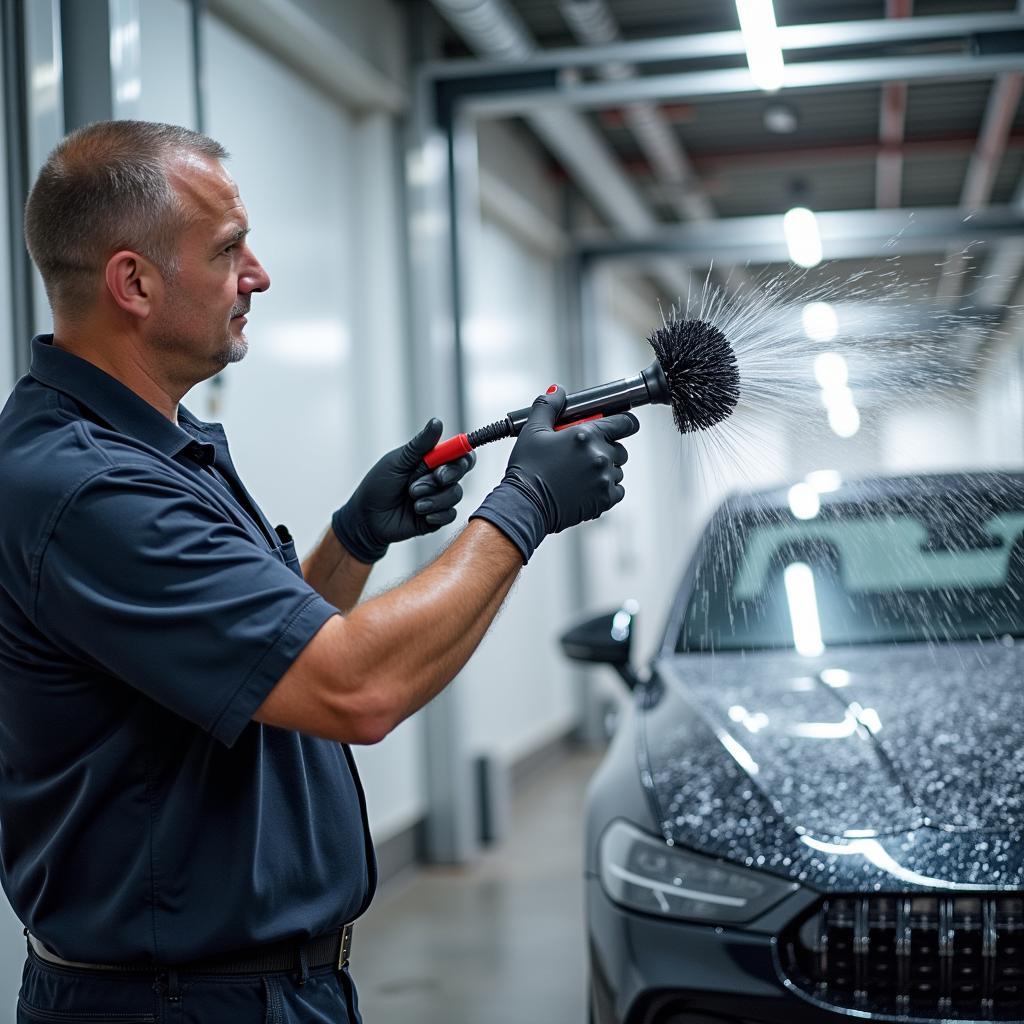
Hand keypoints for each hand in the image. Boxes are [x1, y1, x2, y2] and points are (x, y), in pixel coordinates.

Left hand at [332, 419, 475, 563]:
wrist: (366, 517)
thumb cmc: (378, 485)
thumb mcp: (397, 462)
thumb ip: (420, 445)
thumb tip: (437, 422)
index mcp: (430, 460)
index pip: (458, 453)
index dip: (463, 453)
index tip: (456, 457)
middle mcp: (437, 478)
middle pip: (461, 471)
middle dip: (449, 474)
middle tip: (435, 477)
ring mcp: (438, 498)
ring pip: (455, 494)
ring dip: (434, 496)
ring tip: (412, 499)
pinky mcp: (437, 518)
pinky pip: (450, 514)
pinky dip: (436, 513)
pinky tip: (419, 513)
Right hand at [470, 386, 638, 562]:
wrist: (525, 505)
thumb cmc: (527, 469)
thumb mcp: (533, 431)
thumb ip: (548, 406)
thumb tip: (557, 391)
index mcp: (587, 435)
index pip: (625, 422)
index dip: (623, 423)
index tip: (617, 427)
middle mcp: (600, 456)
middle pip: (620, 448)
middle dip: (607, 449)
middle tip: (584, 454)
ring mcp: (604, 479)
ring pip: (617, 471)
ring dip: (605, 470)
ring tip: (580, 473)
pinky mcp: (604, 500)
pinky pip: (617, 491)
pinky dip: (606, 489)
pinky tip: (586, 488)